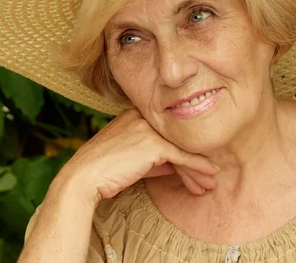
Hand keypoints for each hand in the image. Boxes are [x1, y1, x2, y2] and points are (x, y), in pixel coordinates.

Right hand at [55, 108, 219, 205]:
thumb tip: (180, 165)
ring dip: (199, 167)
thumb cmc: (105, 170)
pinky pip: (182, 156)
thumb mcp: (134, 158)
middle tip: (210, 175)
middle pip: (177, 137)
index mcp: (135, 113)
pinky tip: (209, 175)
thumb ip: (156, 157)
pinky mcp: (152, 144)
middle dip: (195, 158)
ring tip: (211, 183)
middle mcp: (143, 116)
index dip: (184, 149)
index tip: (197, 166)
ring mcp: (148, 128)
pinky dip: (198, 167)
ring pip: (182, 146)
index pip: (167, 131)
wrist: (84, 177)